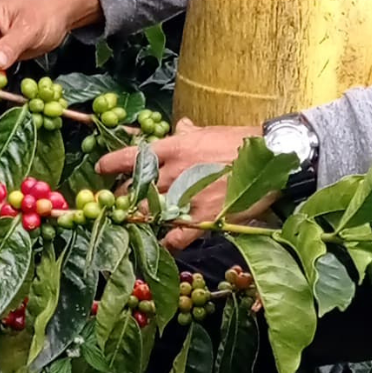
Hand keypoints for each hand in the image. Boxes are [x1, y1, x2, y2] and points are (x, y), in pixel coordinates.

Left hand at [95, 120, 273, 252]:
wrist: (271, 157)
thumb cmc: (241, 142)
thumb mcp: (210, 132)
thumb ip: (189, 133)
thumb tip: (180, 127)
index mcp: (173, 148)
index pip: (130, 157)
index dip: (109, 165)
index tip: (100, 170)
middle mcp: (174, 173)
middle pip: (133, 191)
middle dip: (121, 199)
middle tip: (116, 205)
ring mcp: (187, 197)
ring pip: (149, 215)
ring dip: (138, 221)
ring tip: (133, 225)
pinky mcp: (203, 219)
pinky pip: (175, 238)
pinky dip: (165, 243)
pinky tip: (162, 245)